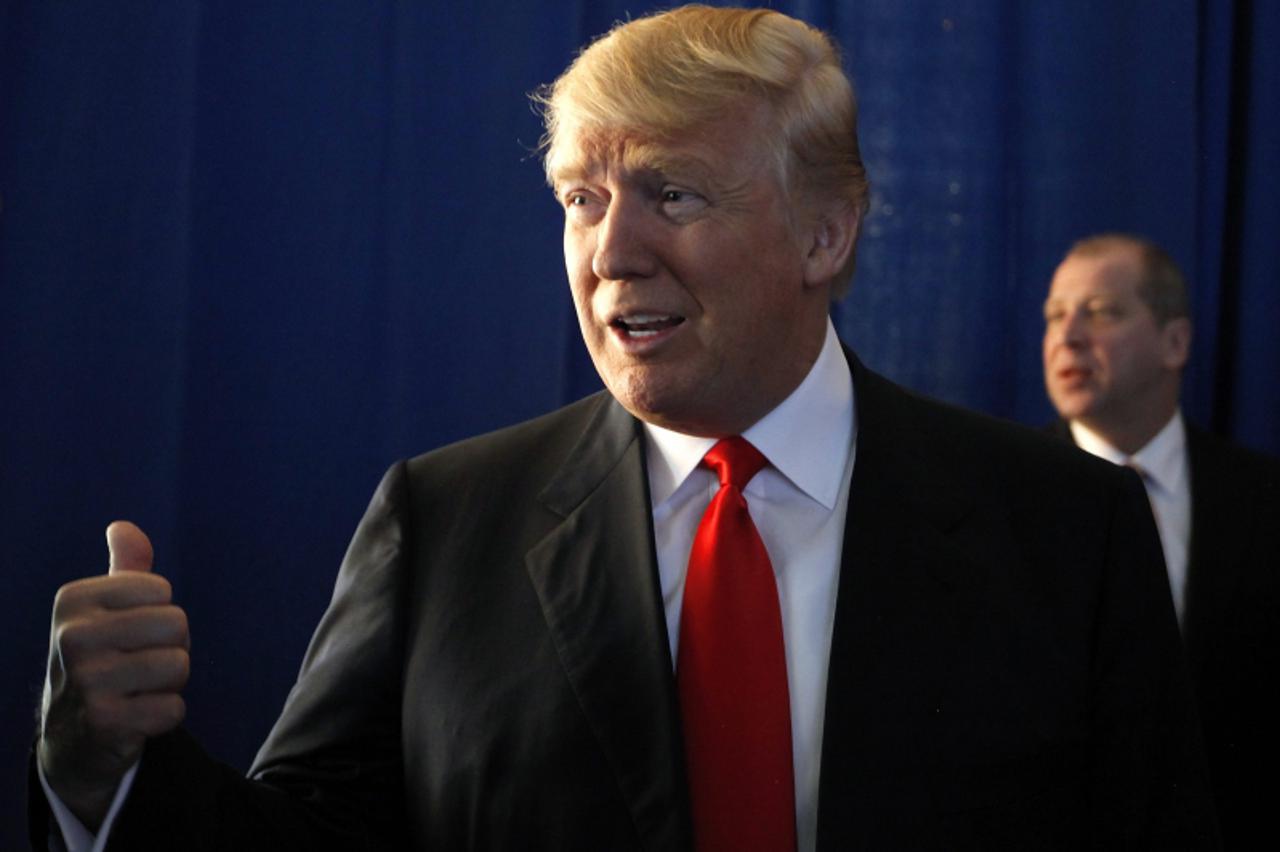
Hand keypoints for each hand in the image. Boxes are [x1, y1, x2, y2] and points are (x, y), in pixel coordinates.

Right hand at [38, 521, 189, 829]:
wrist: (71, 734)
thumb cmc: (101, 658)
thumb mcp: (104, 610)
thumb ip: (125, 568)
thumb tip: (123, 527)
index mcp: (74, 600)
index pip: (162, 591)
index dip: (159, 615)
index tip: (129, 635)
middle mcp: (73, 637)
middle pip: (176, 625)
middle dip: (170, 648)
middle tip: (137, 666)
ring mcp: (86, 681)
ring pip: (179, 665)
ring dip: (169, 683)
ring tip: (136, 690)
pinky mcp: (106, 722)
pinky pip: (175, 708)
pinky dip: (165, 715)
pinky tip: (135, 718)